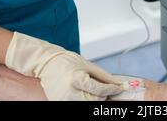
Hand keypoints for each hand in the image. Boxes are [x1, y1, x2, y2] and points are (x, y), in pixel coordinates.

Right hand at [5, 32, 123, 100]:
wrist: (47, 64)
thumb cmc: (67, 62)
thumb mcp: (87, 65)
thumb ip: (103, 76)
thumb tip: (117, 84)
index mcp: (77, 79)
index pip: (99, 90)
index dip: (112, 89)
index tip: (118, 88)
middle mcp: (69, 92)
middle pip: (94, 102)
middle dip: (103, 97)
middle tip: (107, 91)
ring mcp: (64, 100)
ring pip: (86, 105)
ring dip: (94, 100)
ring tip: (94, 91)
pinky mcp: (59, 104)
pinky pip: (77, 104)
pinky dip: (84, 100)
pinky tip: (84, 94)